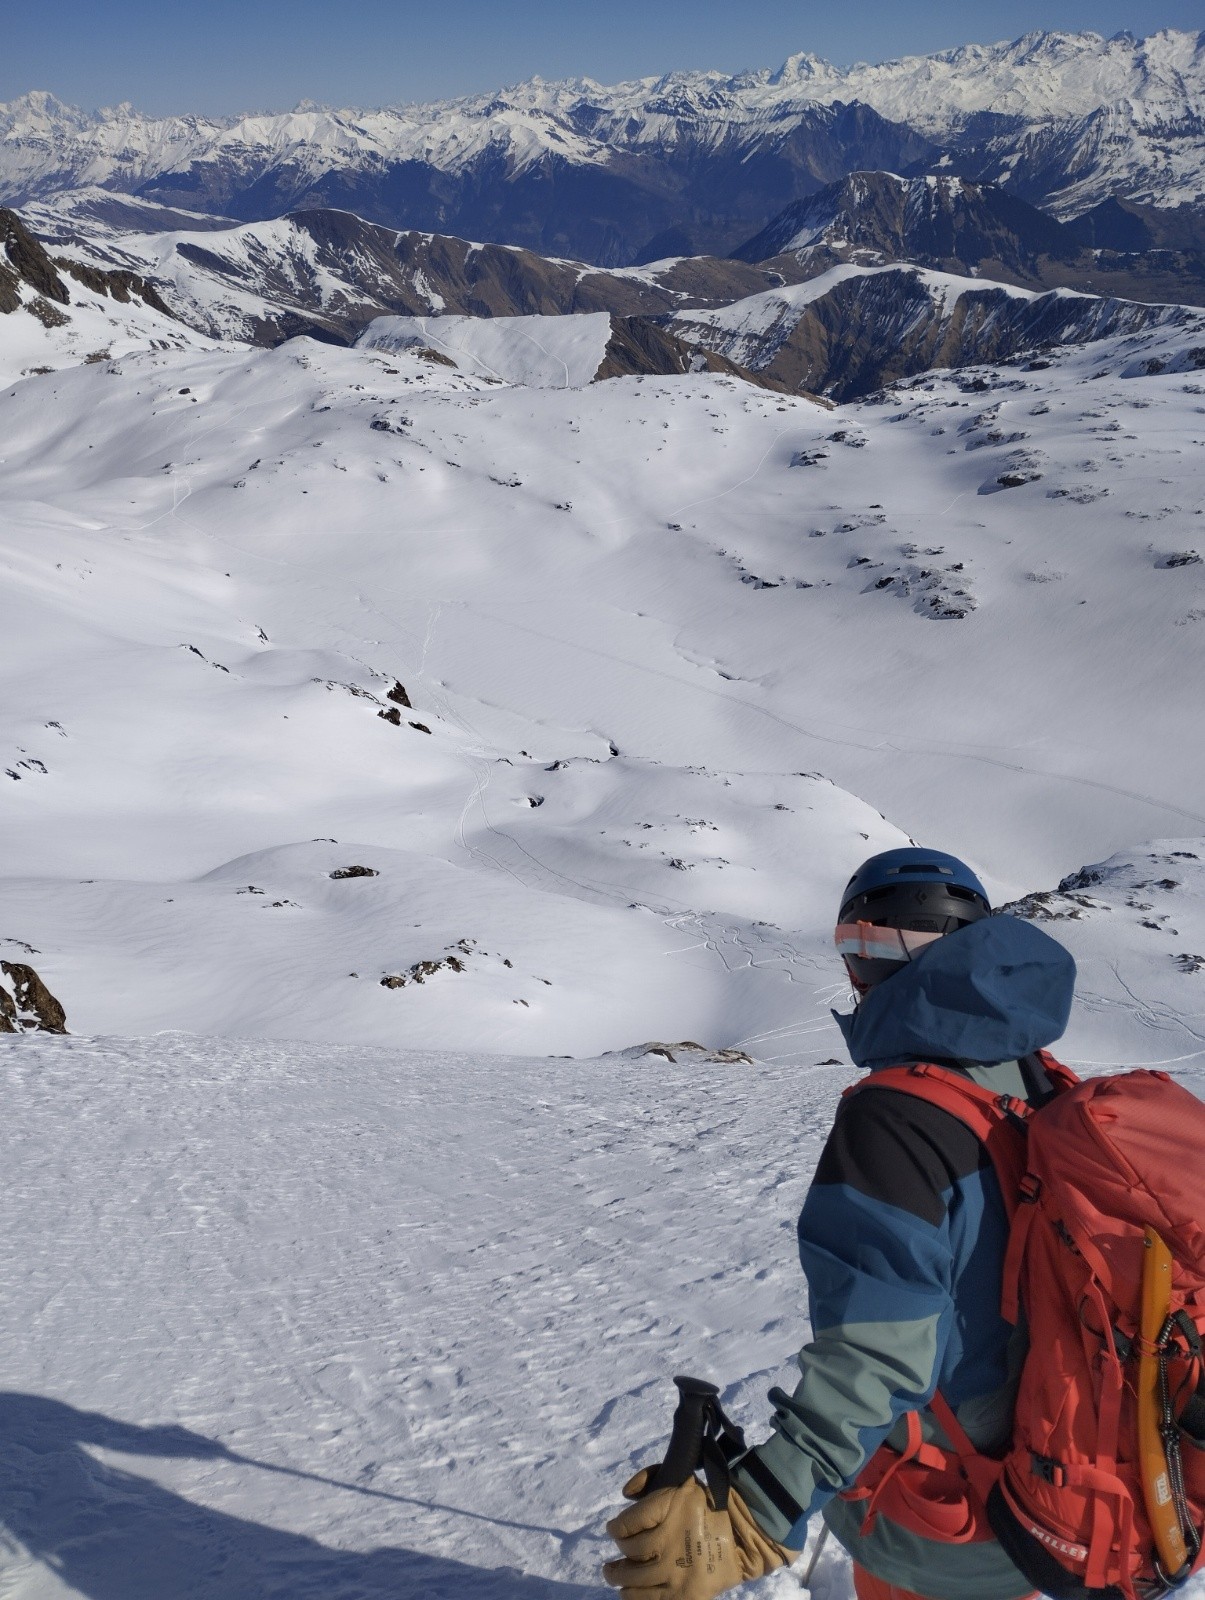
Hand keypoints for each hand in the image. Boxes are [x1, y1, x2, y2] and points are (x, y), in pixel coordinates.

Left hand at [603, 1468, 789, 1598]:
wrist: (743, 1535)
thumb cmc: (707, 1505)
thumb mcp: (681, 1480)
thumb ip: (649, 1477)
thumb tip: (625, 1494)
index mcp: (669, 1508)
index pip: (627, 1524)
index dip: (616, 1527)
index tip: (614, 1529)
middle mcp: (670, 1541)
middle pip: (629, 1553)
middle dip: (617, 1557)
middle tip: (611, 1562)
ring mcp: (677, 1572)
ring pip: (634, 1582)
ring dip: (620, 1580)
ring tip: (616, 1577)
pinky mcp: (687, 1596)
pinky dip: (637, 1598)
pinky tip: (630, 1594)